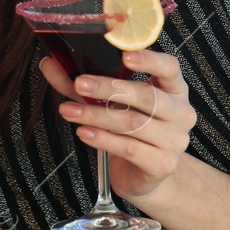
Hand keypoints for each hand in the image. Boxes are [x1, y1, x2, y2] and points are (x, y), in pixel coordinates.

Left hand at [40, 48, 195, 201]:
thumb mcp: (108, 102)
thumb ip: (83, 83)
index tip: (124, 55)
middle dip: (109, 88)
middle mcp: (181, 112)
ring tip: (68, 111)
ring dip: (96, 116)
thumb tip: (49, 63)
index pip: (170, 68)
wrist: (142, 174)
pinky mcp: (163, 164)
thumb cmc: (130, 130)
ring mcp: (175, 140)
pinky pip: (130, 148)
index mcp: (174, 88)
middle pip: (146, 96)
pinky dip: (104, 139)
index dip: (150, 60)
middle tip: (79, 84)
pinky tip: (84, 133)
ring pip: (132, 122)